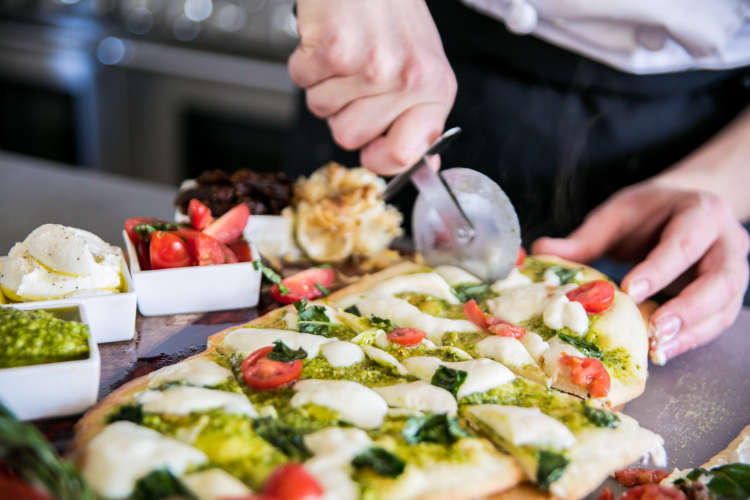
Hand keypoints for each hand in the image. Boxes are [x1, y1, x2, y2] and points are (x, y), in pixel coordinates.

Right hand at [288, 0, 456, 174]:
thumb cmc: (391, 12)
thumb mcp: (422, 66)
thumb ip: (420, 118)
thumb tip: (422, 166)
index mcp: (435, 89)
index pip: (404, 156)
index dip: (379, 159)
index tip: (371, 150)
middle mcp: (408, 79)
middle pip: (349, 137)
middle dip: (342, 111)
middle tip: (356, 75)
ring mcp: (371, 66)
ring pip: (322, 111)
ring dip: (323, 84)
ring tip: (344, 53)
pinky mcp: (335, 50)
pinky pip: (302, 81)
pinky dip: (305, 63)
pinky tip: (326, 40)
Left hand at [532, 182, 749, 363]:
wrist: (685, 206)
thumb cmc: (649, 213)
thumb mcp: (617, 215)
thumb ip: (584, 238)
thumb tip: (540, 250)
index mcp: (700, 211)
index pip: (684, 241)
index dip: (660, 269)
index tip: (631, 291)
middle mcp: (726, 241)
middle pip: (720, 279)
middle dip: (688, 308)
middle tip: (654, 330)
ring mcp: (734, 268)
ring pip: (725, 305)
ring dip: (693, 331)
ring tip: (658, 349)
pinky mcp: (728, 295)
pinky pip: (719, 321)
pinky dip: (693, 338)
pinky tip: (664, 351)